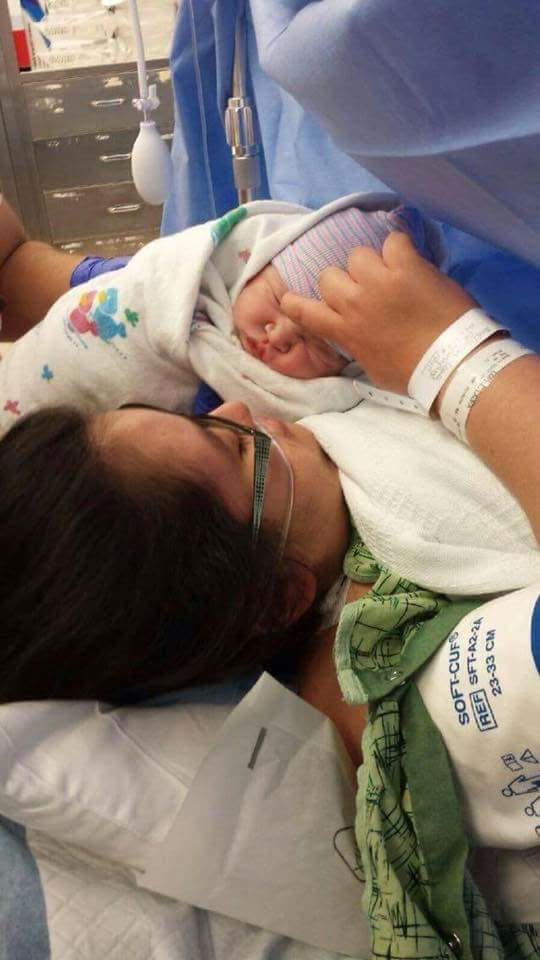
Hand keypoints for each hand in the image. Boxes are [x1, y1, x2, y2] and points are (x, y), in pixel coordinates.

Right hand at [280, 232, 474, 393]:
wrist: (450, 363)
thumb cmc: (412, 374)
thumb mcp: (372, 368)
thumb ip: (357, 345)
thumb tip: (356, 336)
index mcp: (344, 330)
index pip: (303, 310)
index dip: (295, 302)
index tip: (295, 300)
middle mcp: (354, 302)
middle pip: (328, 275)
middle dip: (344, 282)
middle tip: (363, 290)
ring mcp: (379, 281)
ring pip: (357, 255)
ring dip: (371, 264)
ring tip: (389, 274)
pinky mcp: (406, 266)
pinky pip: (393, 241)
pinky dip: (400, 249)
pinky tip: (410, 262)